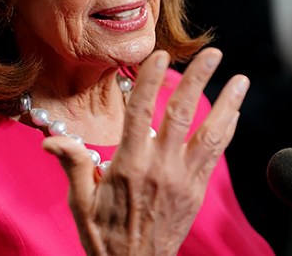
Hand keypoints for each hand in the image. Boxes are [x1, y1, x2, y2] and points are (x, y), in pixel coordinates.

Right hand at [42, 48, 248, 255]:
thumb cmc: (105, 237)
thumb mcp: (81, 203)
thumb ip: (72, 165)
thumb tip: (51, 139)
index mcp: (129, 166)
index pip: (140, 113)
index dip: (149, 81)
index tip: (159, 55)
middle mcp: (160, 169)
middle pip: (181, 115)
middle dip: (197, 80)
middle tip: (212, 54)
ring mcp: (183, 180)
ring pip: (209, 134)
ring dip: (227, 104)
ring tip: (240, 79)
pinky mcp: (196, 190)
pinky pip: (215, 154)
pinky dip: (226, 130)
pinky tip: (234, 112)